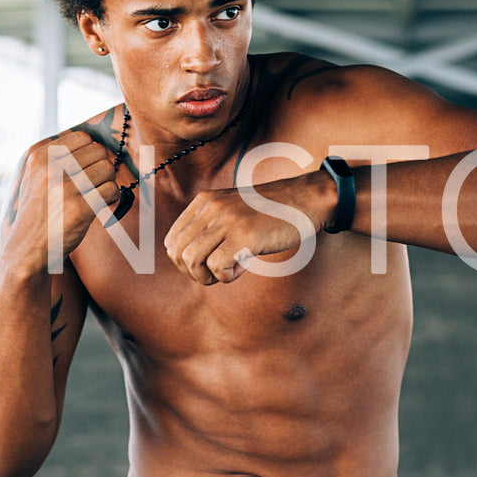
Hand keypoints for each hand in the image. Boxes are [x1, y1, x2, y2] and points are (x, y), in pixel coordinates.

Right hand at [5, 131, 120, 270]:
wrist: (27, 249)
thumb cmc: (37, 212)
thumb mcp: (34, 177)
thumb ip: (56, 156)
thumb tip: (91, 140)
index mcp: (39, 155)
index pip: (82, 137)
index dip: (90, 153)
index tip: (86, 169)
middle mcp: (50, 167)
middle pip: (98, 150)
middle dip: (101, 166)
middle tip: (94, 184)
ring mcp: (65, 187)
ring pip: (107, 168)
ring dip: (107, 182)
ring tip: (95, 195)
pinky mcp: (80, 207)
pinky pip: (111, 190)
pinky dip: (111, 198)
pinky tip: (99, 206)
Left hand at [163, 172, 331, 284]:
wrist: (305, 200)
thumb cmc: (271, 211)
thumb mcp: (232, 209)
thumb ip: (210, 225)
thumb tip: (188, 259)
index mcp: (204, 201)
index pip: (171, 240)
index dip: (184, 262)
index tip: (207, 264)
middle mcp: (212, 207)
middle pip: (176, 253)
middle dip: (192, 273)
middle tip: (216, 273)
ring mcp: (228, 220)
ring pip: (191, 260)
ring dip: (207, 276)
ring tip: (229, 270)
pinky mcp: (246, 235)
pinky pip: (217, 267)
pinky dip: (226, 277)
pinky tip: (243, 267)